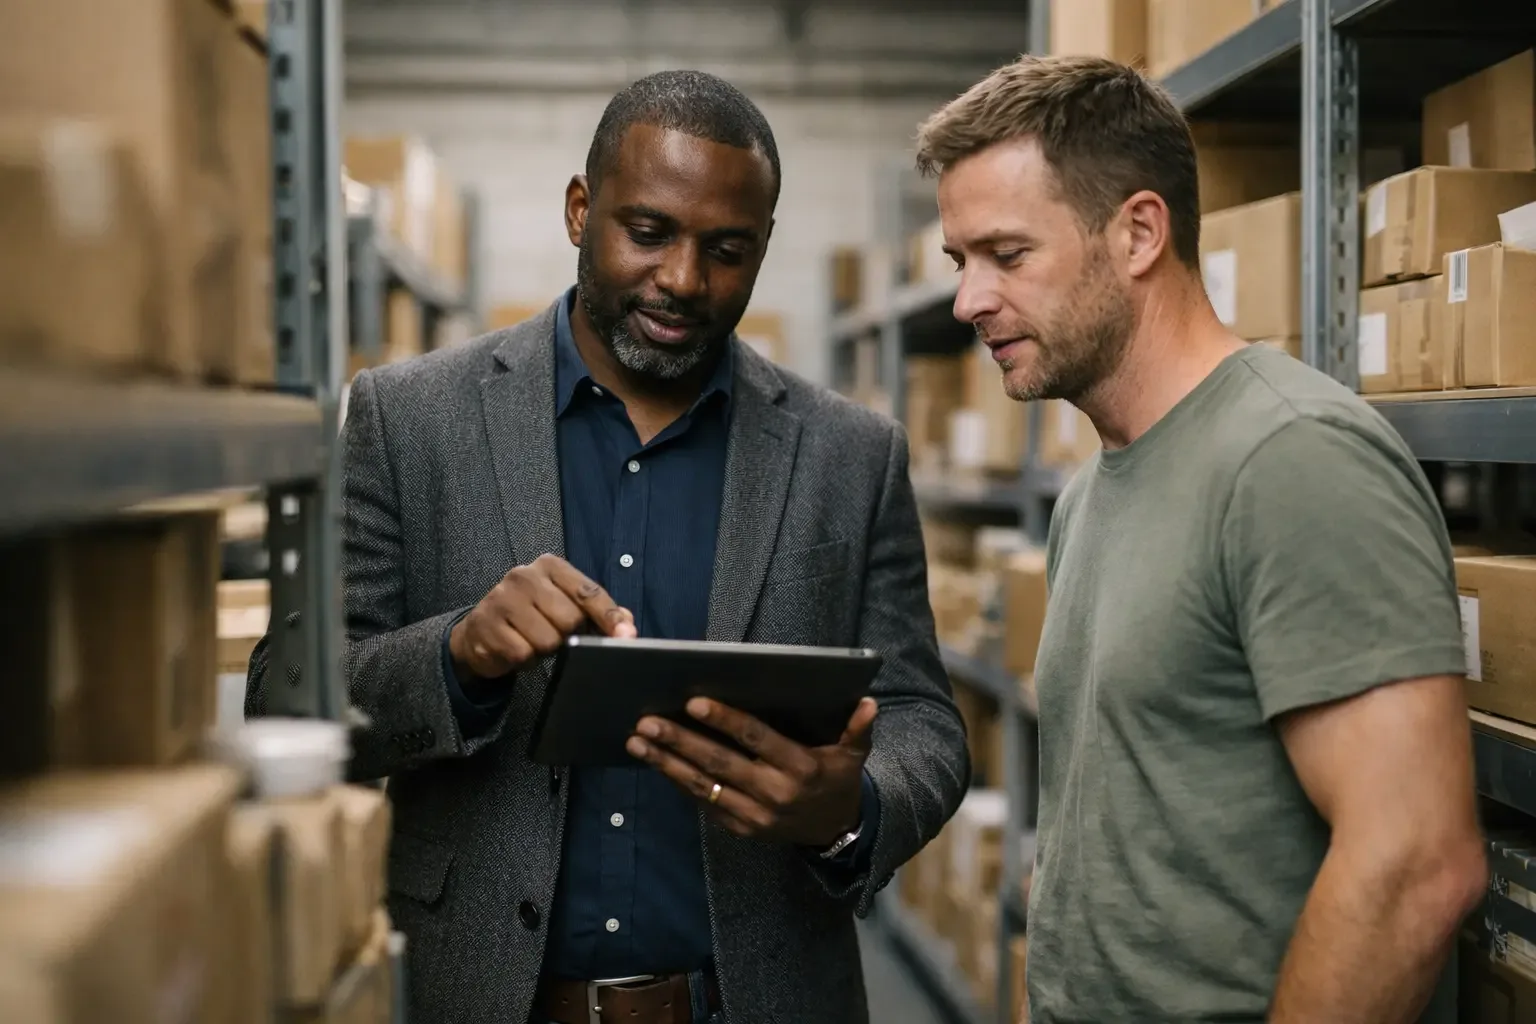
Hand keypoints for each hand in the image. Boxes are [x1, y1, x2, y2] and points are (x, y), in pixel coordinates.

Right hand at [449, 553, 635, 680]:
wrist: (482, 631)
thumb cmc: (532, 616)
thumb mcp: (566, 606)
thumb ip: (599, 612)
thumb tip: (627, 626)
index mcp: (550, 566)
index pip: (588, 591)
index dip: (609, 616)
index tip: (626, 636)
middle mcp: (525, 576)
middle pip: (570, 619)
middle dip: (568, 636)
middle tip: (554, 634)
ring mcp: (502, 599)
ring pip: (548, 640)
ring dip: (545, 650)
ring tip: (532, 640)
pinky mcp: (488, 626)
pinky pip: (523, 654)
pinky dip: (525, 660)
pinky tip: (516, 648)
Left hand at [626, 696, 877, 847]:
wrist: (837, 833)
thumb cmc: (840, 780)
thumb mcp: (854, 755)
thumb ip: (857, 729)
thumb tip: (868, 703)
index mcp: (800, 769)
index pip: (755, 739)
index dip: (724, 720)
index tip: (694, 702)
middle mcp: (775, 794)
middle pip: (719, 762)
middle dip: (680, 740)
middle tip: (647, 720)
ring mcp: (755, 816)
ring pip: (704, 786)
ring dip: (667, 763)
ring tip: (638, 741)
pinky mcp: (742, 829)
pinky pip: (705, 804)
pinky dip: (678, 784)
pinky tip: (656, 763)